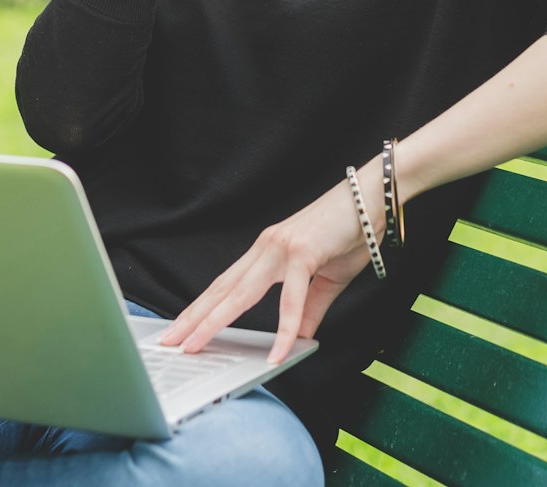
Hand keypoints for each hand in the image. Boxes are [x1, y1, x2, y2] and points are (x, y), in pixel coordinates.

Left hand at [153, 164, 382, 365]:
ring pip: (241, 292)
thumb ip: (310, 308)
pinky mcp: (303, 252)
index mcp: (268, 252)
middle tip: (171, 341)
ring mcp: (281, 248)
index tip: (182, 326)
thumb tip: (299, 338)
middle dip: (195, 317)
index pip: (226, 285)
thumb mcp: (327, 278)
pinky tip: (279, 351)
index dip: (202, 307)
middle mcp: (267, 247)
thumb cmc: (353, 230)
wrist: (375, 196)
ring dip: (215, 321)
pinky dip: (284, 328)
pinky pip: (291, 298)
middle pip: (223, 290)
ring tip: (196, 345)